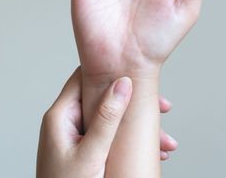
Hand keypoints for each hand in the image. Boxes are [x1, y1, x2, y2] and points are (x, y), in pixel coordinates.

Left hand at [36, 68, 177, 177]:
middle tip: (163, 109)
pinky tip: (152, 151)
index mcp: (60, 116)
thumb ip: (106, 119)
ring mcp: (75, 137)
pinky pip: (111, 137)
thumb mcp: (90, 153)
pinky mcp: (84, 150)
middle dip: (136, 104)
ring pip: (113, 120)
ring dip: (138, 127)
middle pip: (105, 99)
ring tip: (165, 141)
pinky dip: (131, 141)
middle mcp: (66, 122)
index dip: (113, 72)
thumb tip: (123, 84)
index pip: (85, 77)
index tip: (140, 74)